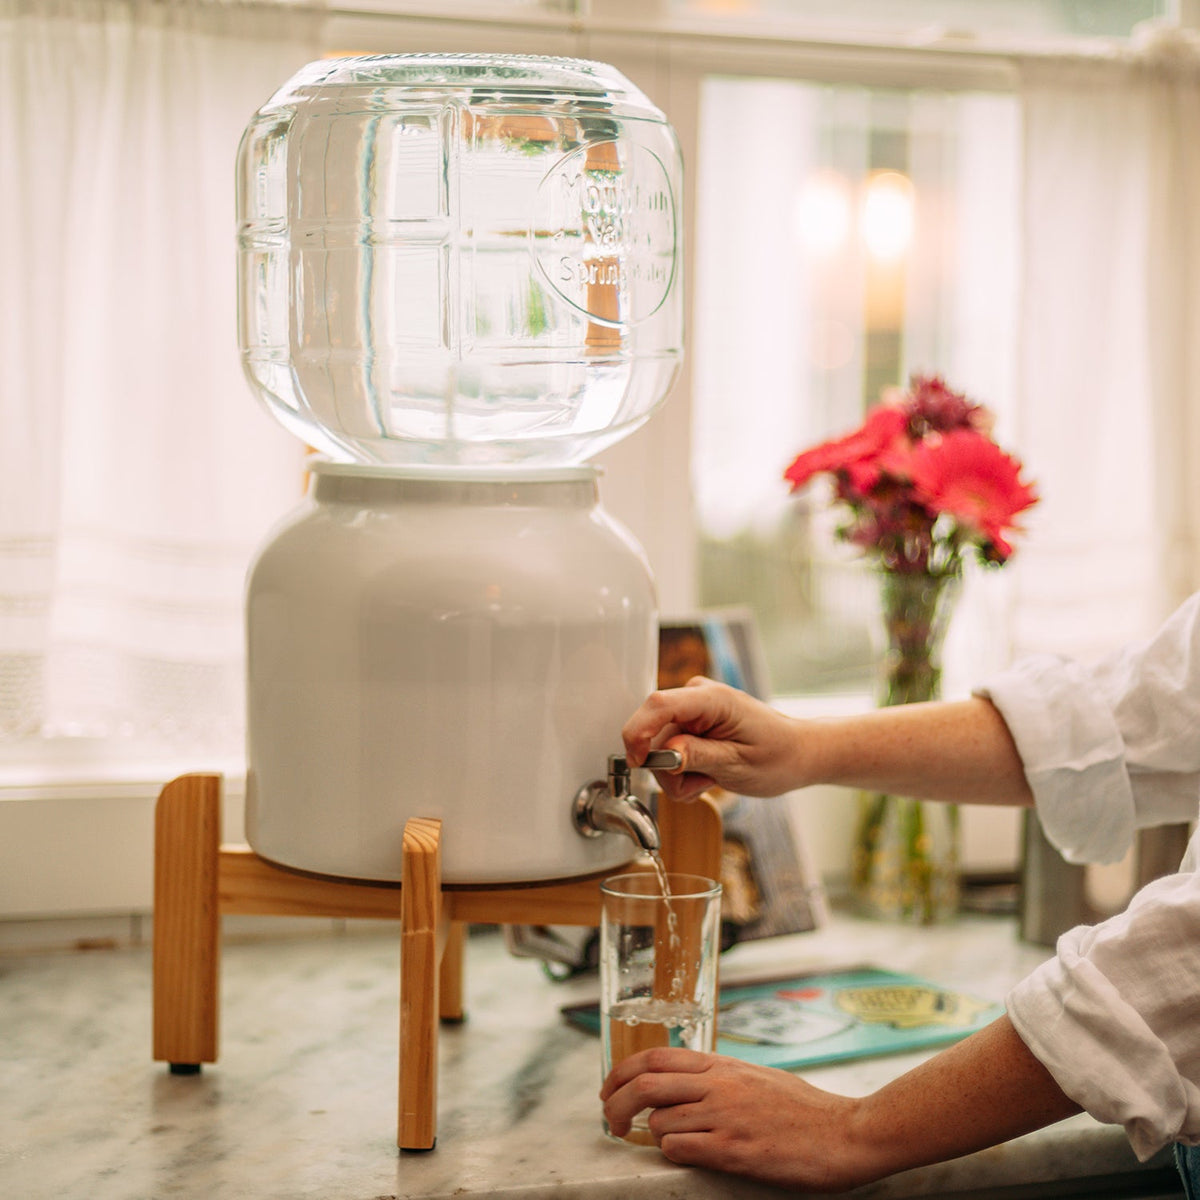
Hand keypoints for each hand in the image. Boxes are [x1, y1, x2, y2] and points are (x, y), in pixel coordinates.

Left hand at [600, 1048, 874, 1192]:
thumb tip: (688, 1083)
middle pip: (646, 1084)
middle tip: (612, 1121)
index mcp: (723, 1065)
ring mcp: (727, 1117)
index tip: (608, 1090)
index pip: (655, 1057)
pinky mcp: (737, 1150)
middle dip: (617, 1103)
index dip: (621, 1072)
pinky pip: (683, 1149)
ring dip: (651, 1134)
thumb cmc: (806, 1109)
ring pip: (661, 1121)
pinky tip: (684, 1154)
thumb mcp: (757, 1078)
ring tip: (659, 1142)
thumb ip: (721, 1078)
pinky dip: (673, 1152)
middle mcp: (719, 1085)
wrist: (847, 1132)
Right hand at [621, 677, 805, 800]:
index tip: (638, 764)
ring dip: (678, 774)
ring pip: (658, 747)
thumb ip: (698, 755)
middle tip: (701, 783)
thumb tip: (664, 753)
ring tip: (709, 779)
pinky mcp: (690, 722)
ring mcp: (692, 708)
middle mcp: (697, 696)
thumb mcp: (738, 763)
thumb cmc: (778, 755)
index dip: (638, 734)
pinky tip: (706, 773)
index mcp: (712, 699)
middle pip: (653, 733)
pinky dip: (682, 770)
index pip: (658, 705)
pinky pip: (668, 749)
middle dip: (669, 768)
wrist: (795, 753)